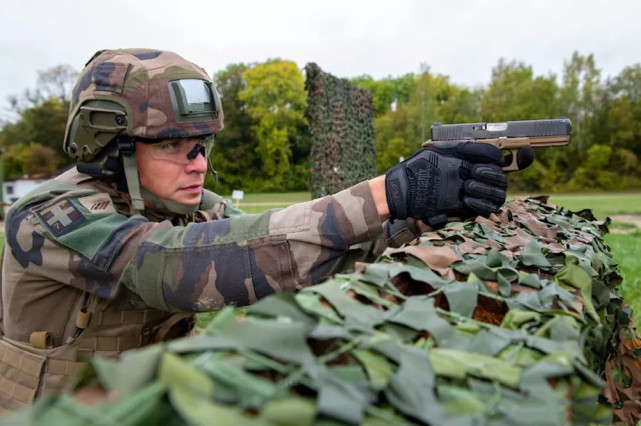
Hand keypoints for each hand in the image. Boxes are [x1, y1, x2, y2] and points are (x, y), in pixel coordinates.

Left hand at [384, 141, 517, 227]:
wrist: (405, 190)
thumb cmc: (422, 166)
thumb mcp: (446, 151)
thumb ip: (472, 149)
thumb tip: (498, 153)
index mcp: (473, 162)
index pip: (502, 161)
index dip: (518, 157)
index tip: (523, 152)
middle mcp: (476, 179)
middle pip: (503, 180)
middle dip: (492, 175)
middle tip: (474, 172)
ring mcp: (473, 195)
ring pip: (498, 195)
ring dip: (487, 190)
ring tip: (467, 186)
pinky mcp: (466, 211)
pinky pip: (486, 210)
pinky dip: (481, 204)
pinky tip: (467, 199)